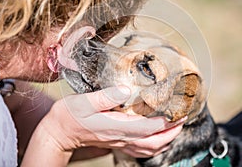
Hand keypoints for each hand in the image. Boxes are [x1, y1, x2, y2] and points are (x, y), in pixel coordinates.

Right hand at [21, 86, 183, 165]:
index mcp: (116, 126)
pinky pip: (141, 150)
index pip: (148, 128)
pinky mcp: (116, 143)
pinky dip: (154, 145)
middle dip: (172, 132)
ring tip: (174, 127)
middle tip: (182, 118)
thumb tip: (126, 90)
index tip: (180, 112)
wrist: (59, 134)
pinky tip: (156, 137)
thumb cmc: (69, 116)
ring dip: (165, 140)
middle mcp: (121, 138)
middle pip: (154, 143)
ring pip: (149, 149)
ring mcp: (119, 143)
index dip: (167, 122)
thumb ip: (105, 97)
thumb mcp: (83, 102)